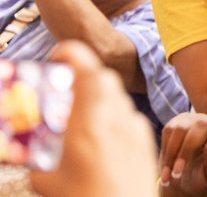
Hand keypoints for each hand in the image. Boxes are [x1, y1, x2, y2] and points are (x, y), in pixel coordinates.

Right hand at [30, 42, 157, 196]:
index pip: (88, 71)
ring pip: (118, 98)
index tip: (59, 55)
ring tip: (81, 119)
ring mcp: (135, 128)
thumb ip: (37, 163)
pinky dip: (113, 118)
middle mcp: (116, 119)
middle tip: (65, 91)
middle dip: (84, 77)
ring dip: (99, 99)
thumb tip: (29, 156)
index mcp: (89, 123)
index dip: (74, 55)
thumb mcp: (48, 182)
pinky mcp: (146, 140)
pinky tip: (101, 140)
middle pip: (104, 79)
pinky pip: (128, 116)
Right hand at [159, 82, 206, 196]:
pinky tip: (167, 169)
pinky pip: (167, 133)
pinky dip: (164, 154)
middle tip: (177, 174)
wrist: (186, 182)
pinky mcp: (177, 123)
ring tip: (171, 176)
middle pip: (198, 128)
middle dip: (185, 152)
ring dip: (172, 155)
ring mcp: (194, 120)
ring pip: (179, 130)